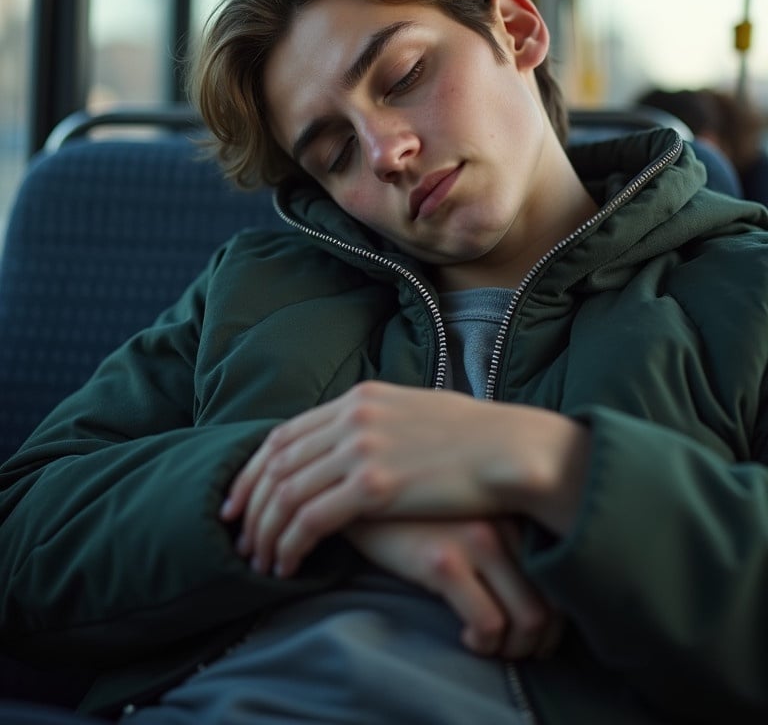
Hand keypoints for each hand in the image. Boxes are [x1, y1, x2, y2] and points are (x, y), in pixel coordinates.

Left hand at [220, 381, 589, 575]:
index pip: (284, 434)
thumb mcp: (419, 412)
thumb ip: (381, 422)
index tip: (238, 500)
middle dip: (250, 505)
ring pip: (286, 494)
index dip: (253, 470)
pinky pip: (310, 520)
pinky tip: (287, 567)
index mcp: (360, 398)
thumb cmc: (477, 440)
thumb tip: (360, 440)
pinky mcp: (375, 485)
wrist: (514, 451)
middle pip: (277, 464)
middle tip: (237, 537)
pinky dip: (289, 546)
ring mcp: (361, 448)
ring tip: (260, 562)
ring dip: (266, 532)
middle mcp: (353, 416)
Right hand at [346, 517, 563, 659]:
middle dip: (538, 641)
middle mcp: (505, 520)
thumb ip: (506, 526)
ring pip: (528, 619)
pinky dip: (484, 643)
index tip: (536, 630)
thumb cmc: (420, 508)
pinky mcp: (444, 561)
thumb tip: (539, 586)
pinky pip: (488, 624)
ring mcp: (477, 539)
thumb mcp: (471, 506)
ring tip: (490, 646)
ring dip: (512, 648)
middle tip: (515, 649)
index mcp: (516, 505)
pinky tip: (468, 639)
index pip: (564, 574)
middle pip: (552, 604)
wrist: (361, 493)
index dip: (556, 614)